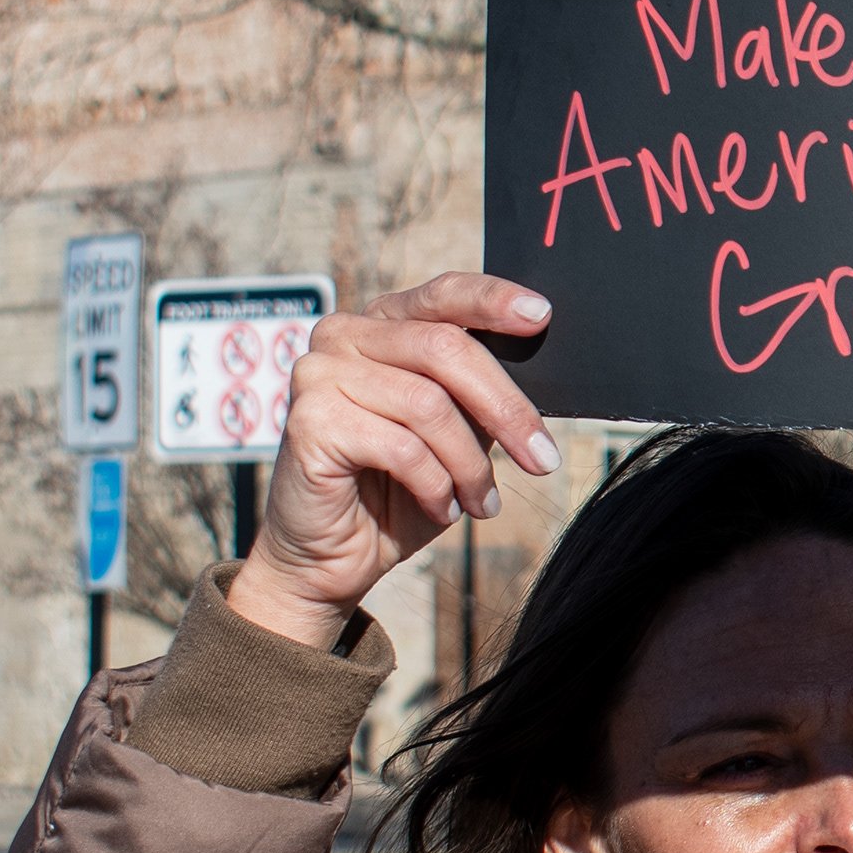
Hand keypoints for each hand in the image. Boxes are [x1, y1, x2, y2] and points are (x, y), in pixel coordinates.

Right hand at [233, 273, 562, 651]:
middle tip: (543, 459)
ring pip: (428, 404)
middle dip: (506, 408)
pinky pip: (400, 446)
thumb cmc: (397, 491)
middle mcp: (344, 336)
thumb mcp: (456, 434)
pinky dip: (436, 485)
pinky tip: (441, 508)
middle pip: (446, 348)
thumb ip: (480, 396)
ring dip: (470, 464)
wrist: (330, 557)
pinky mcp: (309, 420)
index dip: (494, 301)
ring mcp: (319, 373)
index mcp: (381, 325)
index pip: (442, 294)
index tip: (542, 318)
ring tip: (481, 501)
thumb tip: (538, 375)